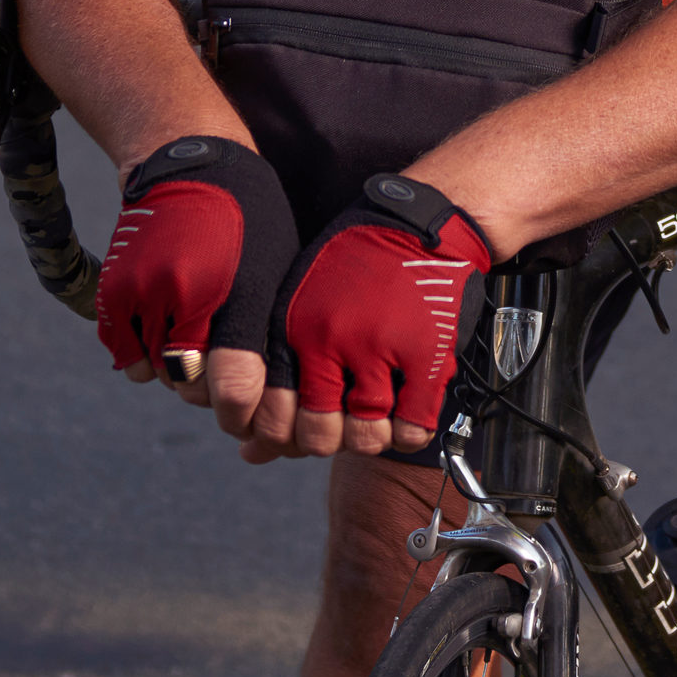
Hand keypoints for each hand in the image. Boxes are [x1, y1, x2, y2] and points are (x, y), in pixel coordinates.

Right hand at [95, 137, 292, 433]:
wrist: (188, 162)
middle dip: (208, 386)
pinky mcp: (114, 292)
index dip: (240, 409)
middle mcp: (188, 296)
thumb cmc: (249, 220)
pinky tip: (166, 332)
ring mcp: (145, 293)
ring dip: (175, 369)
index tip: (246, 407)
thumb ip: (264, 333)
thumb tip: (266, 399)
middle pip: (191, 386)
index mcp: (237, 293)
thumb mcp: (275, 271)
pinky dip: (143, 354)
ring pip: (158, 373)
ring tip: (194, 336)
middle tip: (219, 363)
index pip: (232, 387)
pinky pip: (126, 356)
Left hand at [257, 175, 492, 461]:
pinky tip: (408, 411)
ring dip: (373, 435)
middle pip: (317, 437)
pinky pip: (413, 425)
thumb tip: (250, 452)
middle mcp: (330, 342)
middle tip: (342, 424)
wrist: (423, 225)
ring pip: (367, 437)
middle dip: (329, 440)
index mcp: (293, 329)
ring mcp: (379, 349)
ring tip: (378, 415)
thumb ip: (279, 373)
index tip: (299, 429)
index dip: (283, 439)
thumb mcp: (303, 303)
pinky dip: (410, 431)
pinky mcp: (425, 354)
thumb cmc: (360, 262)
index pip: (271, 418)